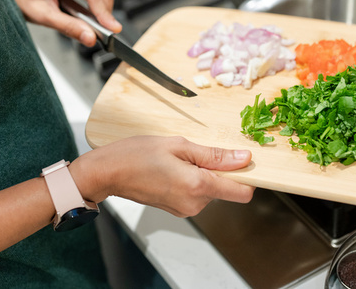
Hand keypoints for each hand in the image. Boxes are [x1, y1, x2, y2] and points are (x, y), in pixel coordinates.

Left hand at [4, 0, 121, 46]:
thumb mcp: (44, 17)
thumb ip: (69, 27)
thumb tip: (90, 37)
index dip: (103, 11)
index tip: (112, 28)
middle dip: (106, 8)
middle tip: (105, 29)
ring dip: (104, 4)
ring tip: (96, 22)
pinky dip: (100, 1)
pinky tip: (91, 13)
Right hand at [70, 136, 254, 216]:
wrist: (108, 173)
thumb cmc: (137, 155)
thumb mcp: (179, 145)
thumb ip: (214, 155)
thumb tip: (244, 159)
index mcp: (198, 186)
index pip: (242, 192)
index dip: (247, 176)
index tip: (242, 161)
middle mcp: (195, 203)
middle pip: (226, 188)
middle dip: (218, 169)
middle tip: (193, 153)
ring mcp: (185, 209)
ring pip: (211, 190)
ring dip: (203, 174)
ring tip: (178, 160)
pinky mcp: (178, 209)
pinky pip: (197, 194)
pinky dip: (192, 180)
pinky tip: (173, 169)